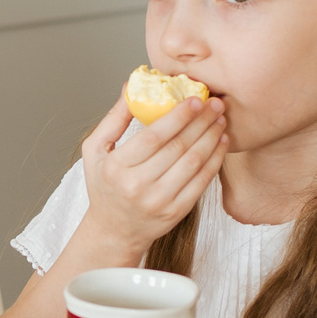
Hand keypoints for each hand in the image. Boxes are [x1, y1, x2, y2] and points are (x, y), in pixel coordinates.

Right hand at [75, 93, 225, 257]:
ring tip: (220, 120)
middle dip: (201, 122)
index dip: (179, 116)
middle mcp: (137, 186)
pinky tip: (221, 143)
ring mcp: (159, 201)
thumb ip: (113, 119)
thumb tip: (131, 86)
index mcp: (117, 167)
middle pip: (178, 147)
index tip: (195, 99)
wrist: (114, 230)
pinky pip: (201, 182)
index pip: (154, 136)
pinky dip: (215, 160)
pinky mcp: (176, 212)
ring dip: (211, 138)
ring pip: (193, 163)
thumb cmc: (104, 186)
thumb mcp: (96, 151)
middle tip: (216, 104)